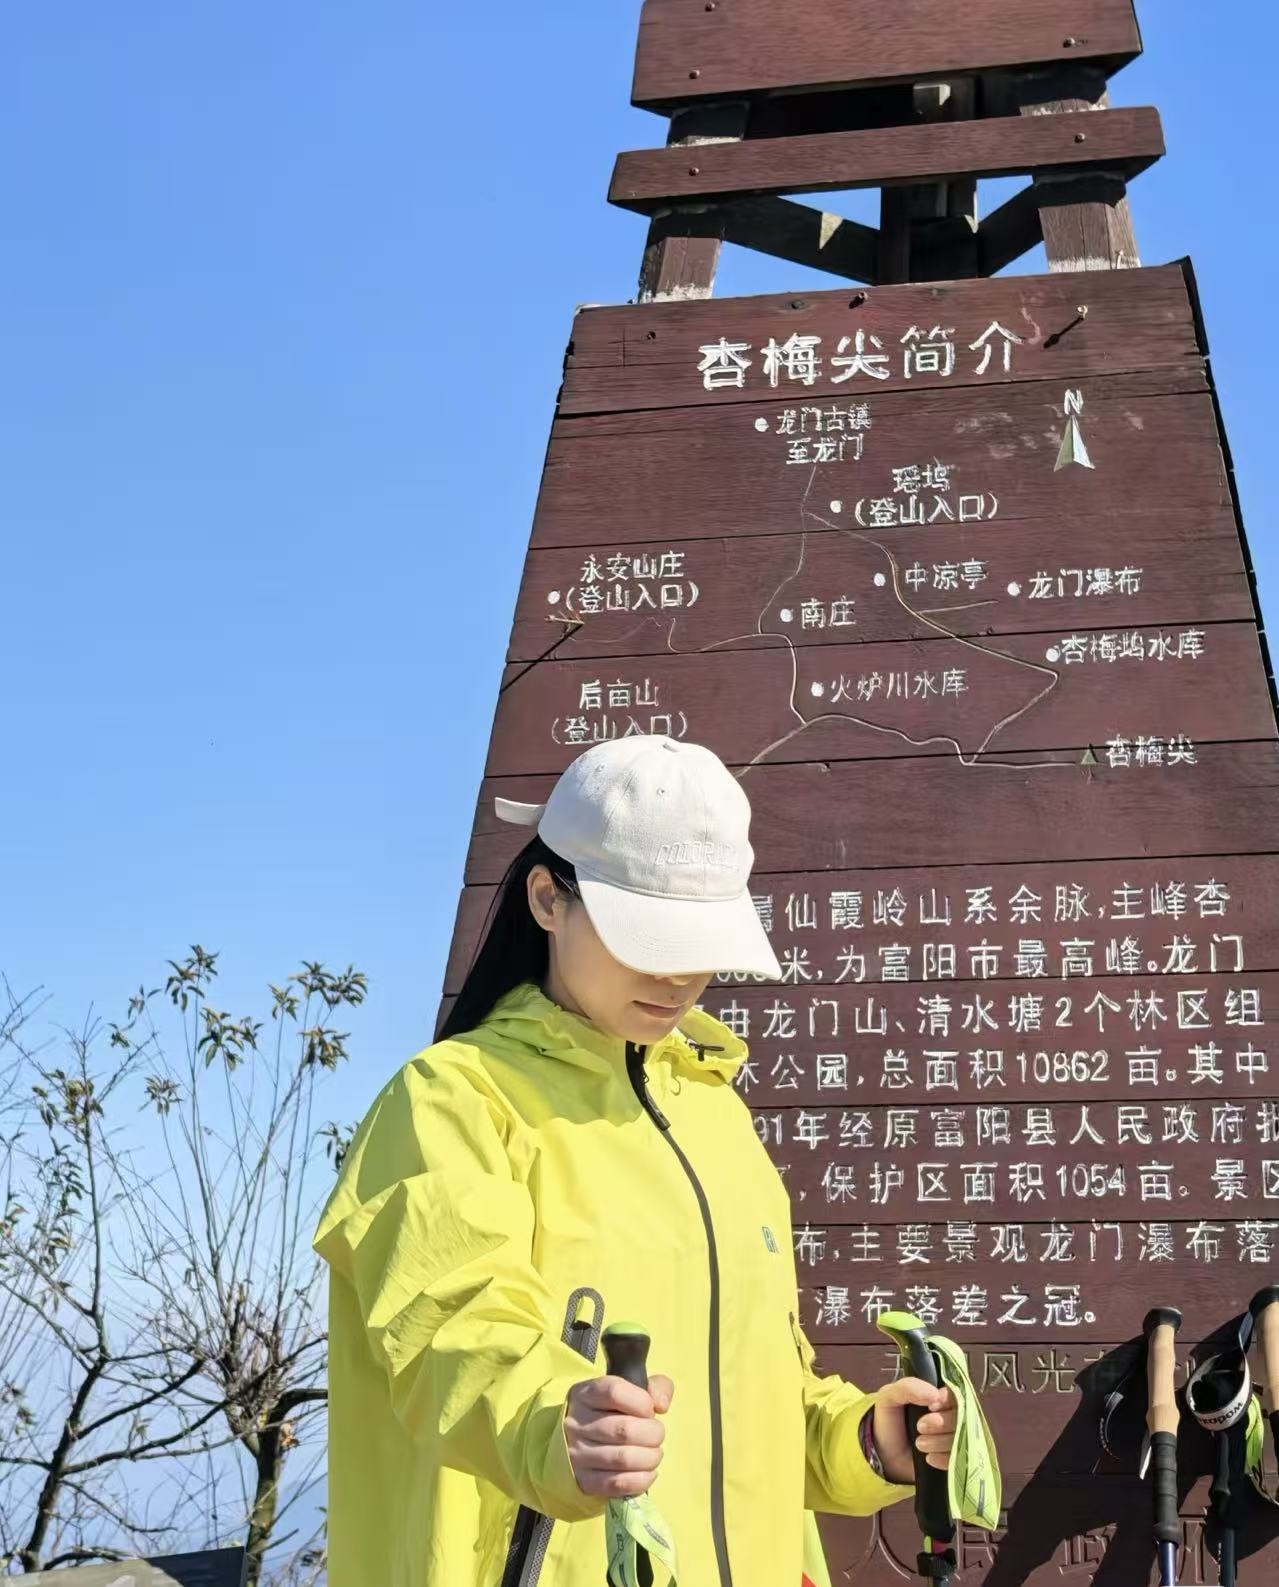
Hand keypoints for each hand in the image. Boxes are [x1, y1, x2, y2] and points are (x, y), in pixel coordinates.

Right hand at [564, 1372, 673, 1498]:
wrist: (575, 1442)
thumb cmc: (611, 1412)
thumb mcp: (629, 1389)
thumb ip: (655, 1386)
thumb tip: (662, 1404)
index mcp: (586, 1394)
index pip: (615, 1393)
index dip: (642, 1402)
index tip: (650, 1410)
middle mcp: (577, 1423)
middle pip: (624, 1430)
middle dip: (653, 1434)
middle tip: (657, 1435)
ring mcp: (578, 1454)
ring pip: (624, 1459)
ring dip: (650, 1458)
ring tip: (654, 1454)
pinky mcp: (584, 1481)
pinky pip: (618, 1484)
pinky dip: (642, 1479)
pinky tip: (649, 1472)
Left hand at [871, 1378, 955, 1485]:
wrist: (886, 1455)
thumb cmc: (890, 1422)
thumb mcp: (890, 1397)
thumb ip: (908, 1387)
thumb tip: (935, 1395)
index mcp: (939, 1397)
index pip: (956, 1394)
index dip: (946, 1401)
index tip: (931, 1407)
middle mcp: (952, 1416)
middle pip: (963, 1417)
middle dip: (941, 1423)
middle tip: (920, 1426)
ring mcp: (956, 1439)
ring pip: (963, 1439)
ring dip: (940, 1442)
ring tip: (919, 1443)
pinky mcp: (956, 1459)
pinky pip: (962, 1459)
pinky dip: (944, 1459)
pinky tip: (929, 1458)